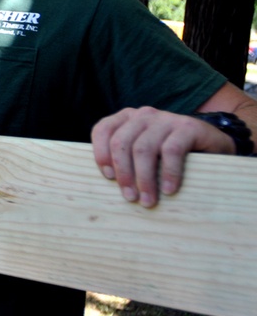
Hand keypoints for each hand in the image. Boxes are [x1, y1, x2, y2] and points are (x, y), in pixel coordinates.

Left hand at [91, 106, 234, 207]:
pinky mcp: (188, 127)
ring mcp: (166, 119)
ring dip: (144, 179)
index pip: (103, 130)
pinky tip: (169, 190)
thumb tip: (108, 184)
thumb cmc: (171, 155)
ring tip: (148, 200)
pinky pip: (171, 151)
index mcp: (127, 118)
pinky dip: (169, 173)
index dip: (101, 154)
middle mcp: (144, 115)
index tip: (108, 178)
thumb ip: (127, 159)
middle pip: (121, 143)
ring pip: (143, 149)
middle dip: (123, 173)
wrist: (213, 146)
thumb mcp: (145, 153)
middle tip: (130, 197)